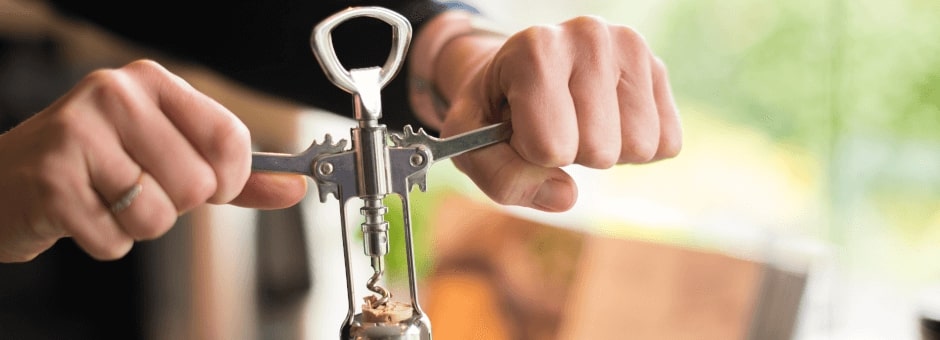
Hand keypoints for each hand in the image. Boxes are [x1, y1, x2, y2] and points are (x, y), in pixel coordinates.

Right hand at [0, 60, 305, 261]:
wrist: (8, 178)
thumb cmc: (98, 165)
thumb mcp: (169, 154)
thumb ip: (235, 175)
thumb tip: (294, 187)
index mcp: (152, 82)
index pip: (230, 138)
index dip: (230, 178)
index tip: (212, 185)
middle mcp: (115, 95)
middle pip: (197, 184)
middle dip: (176, 204)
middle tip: (138, 187)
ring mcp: (78, 134)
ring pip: (158, 216)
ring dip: (138, 225)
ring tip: (108, 199)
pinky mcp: (52, 181)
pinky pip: (115, 240)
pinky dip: (105, 241)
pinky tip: (83, 213)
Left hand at [433, 15, 681, 211]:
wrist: (517, 71)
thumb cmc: (495, 109)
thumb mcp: (472, 144)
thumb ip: (503, 178)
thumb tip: (566, 196)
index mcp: (535, 49)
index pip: (552, 147)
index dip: (532, 155)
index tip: (519, 127)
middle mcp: (588, 36)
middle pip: (599, 151)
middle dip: (572, 155)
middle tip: (551, 124)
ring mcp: (629, 48)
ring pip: (639, 147)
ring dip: (607, 153)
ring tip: (578, 121)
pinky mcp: (657, 67)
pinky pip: (667, 143)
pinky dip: (635, 149)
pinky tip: (607, 122)